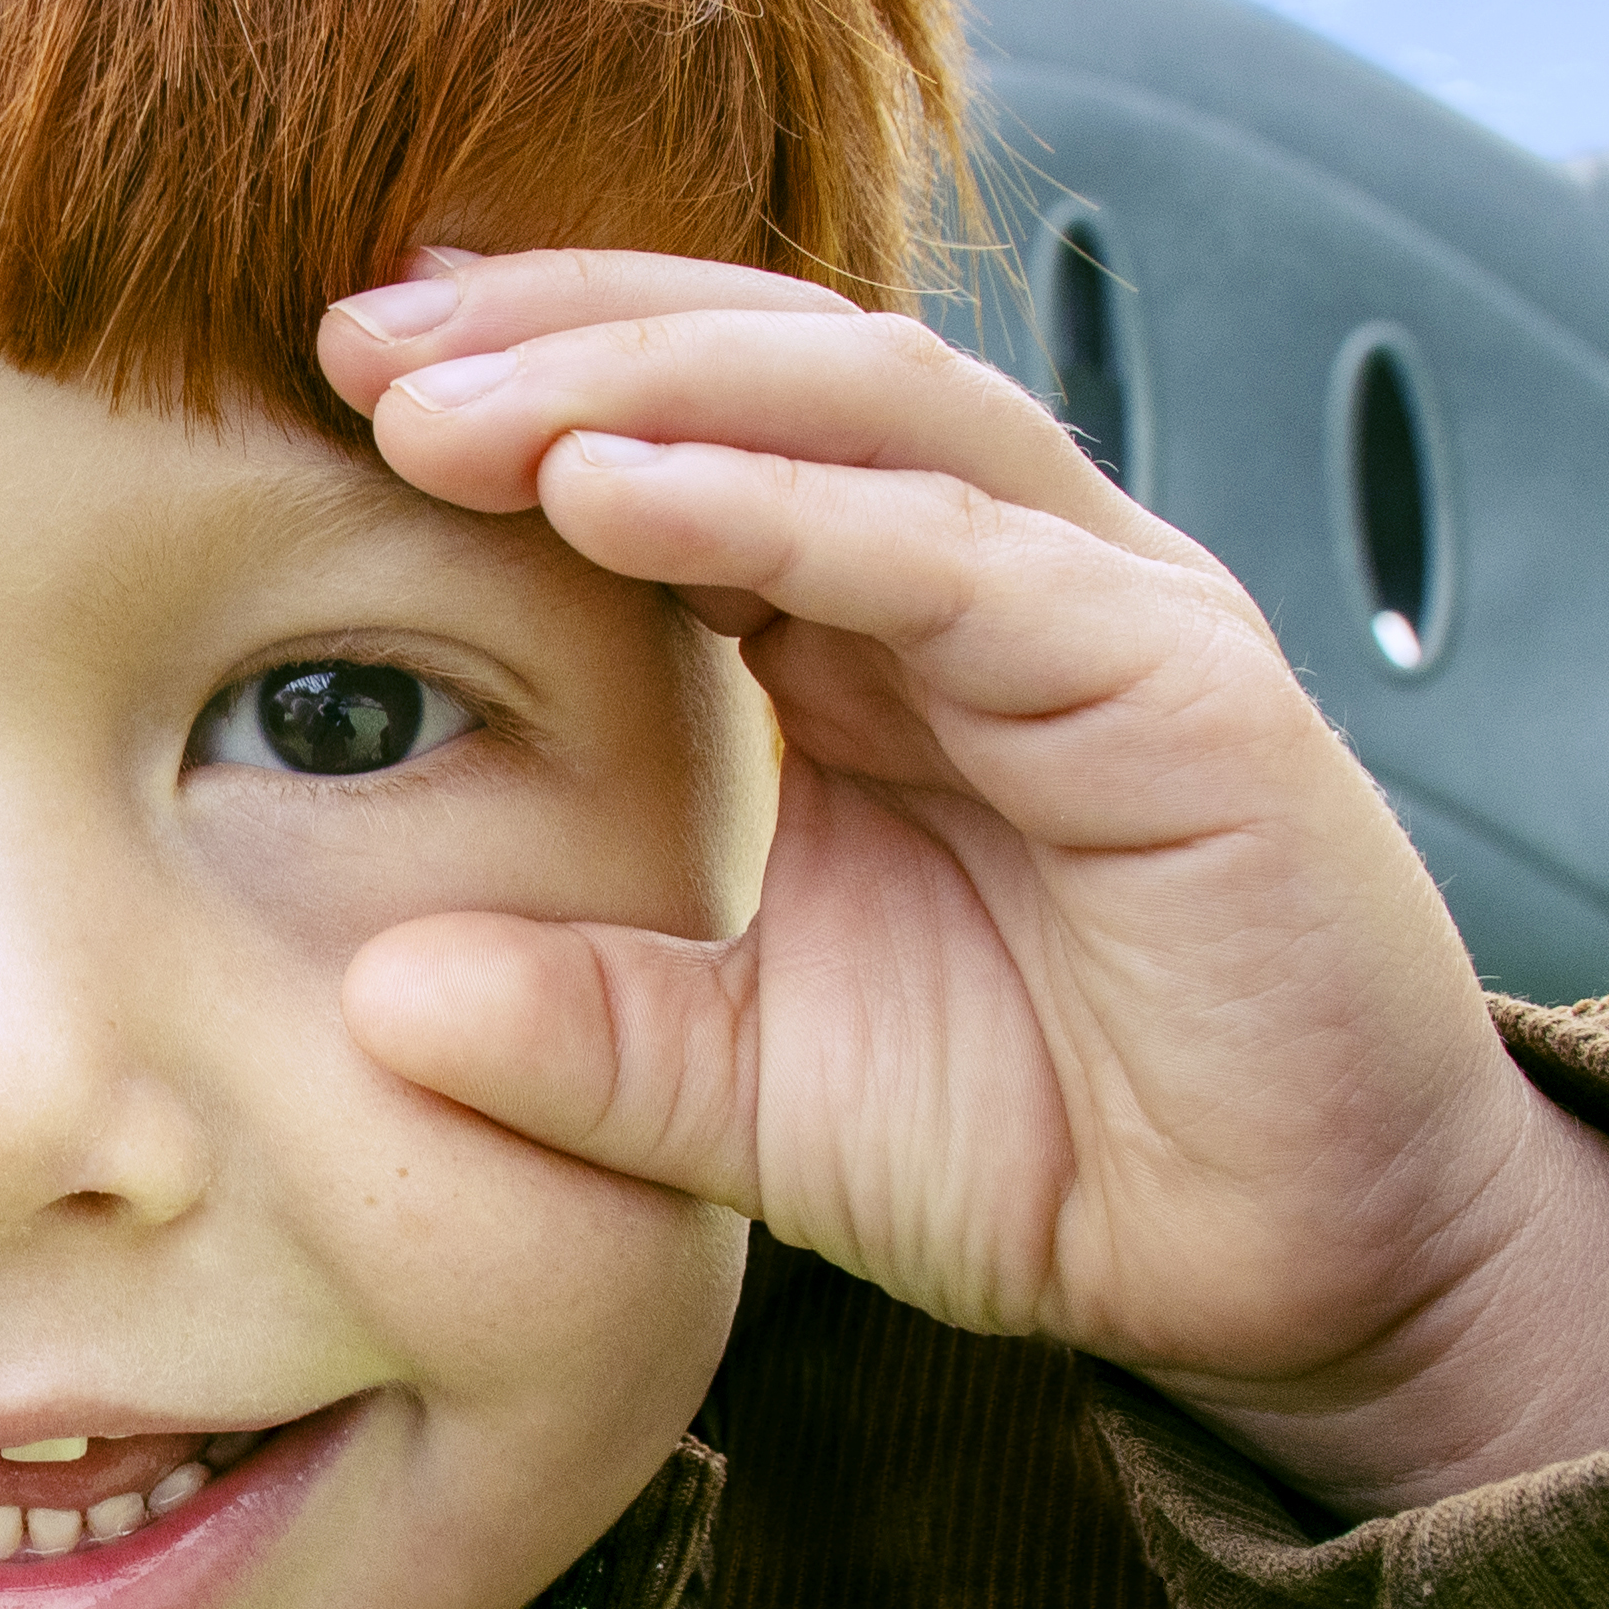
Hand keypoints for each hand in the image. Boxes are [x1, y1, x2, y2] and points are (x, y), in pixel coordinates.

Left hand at [319, 251, 1608, 1518]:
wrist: (1285, 1277)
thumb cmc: (1032, 1144)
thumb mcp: (736, 1091)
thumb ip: (573, 1032)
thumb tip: (366, 999)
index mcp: (871, 626)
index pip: (685, 425)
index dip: (516, 378)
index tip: (323, 375)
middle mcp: (990, 573)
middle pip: (762, 361)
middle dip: (552, 331)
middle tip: (350, 336)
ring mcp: (1099, 608)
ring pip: (864, 403)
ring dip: (642, 379)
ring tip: (449, 402)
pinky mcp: (1185, 689)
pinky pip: (967, 557)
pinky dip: (786, 506)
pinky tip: (617, 492)